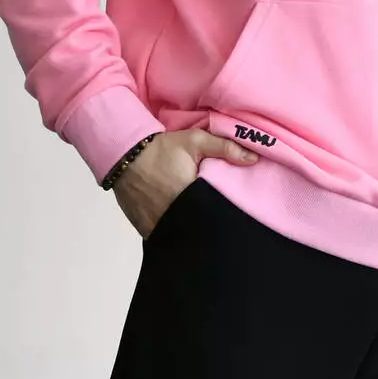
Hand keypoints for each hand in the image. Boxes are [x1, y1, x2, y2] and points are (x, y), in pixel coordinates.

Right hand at [112, 128, 257, 237]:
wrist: (124, 155)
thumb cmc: (162, 149)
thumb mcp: (194, 141)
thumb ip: (224, 148)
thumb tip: (253, 159)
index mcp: (190, 195)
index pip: (215, 214)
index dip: (225, 214)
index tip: (233, 211)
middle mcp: (173, 216)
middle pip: (200, 229)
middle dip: (209, 225)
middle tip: (219, 219)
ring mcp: (158, 226)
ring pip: (182, 236)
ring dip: (191, 231)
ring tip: (202, 224)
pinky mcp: (147, 230)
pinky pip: (166, 237)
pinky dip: (174, 233)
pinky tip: (183, 226)